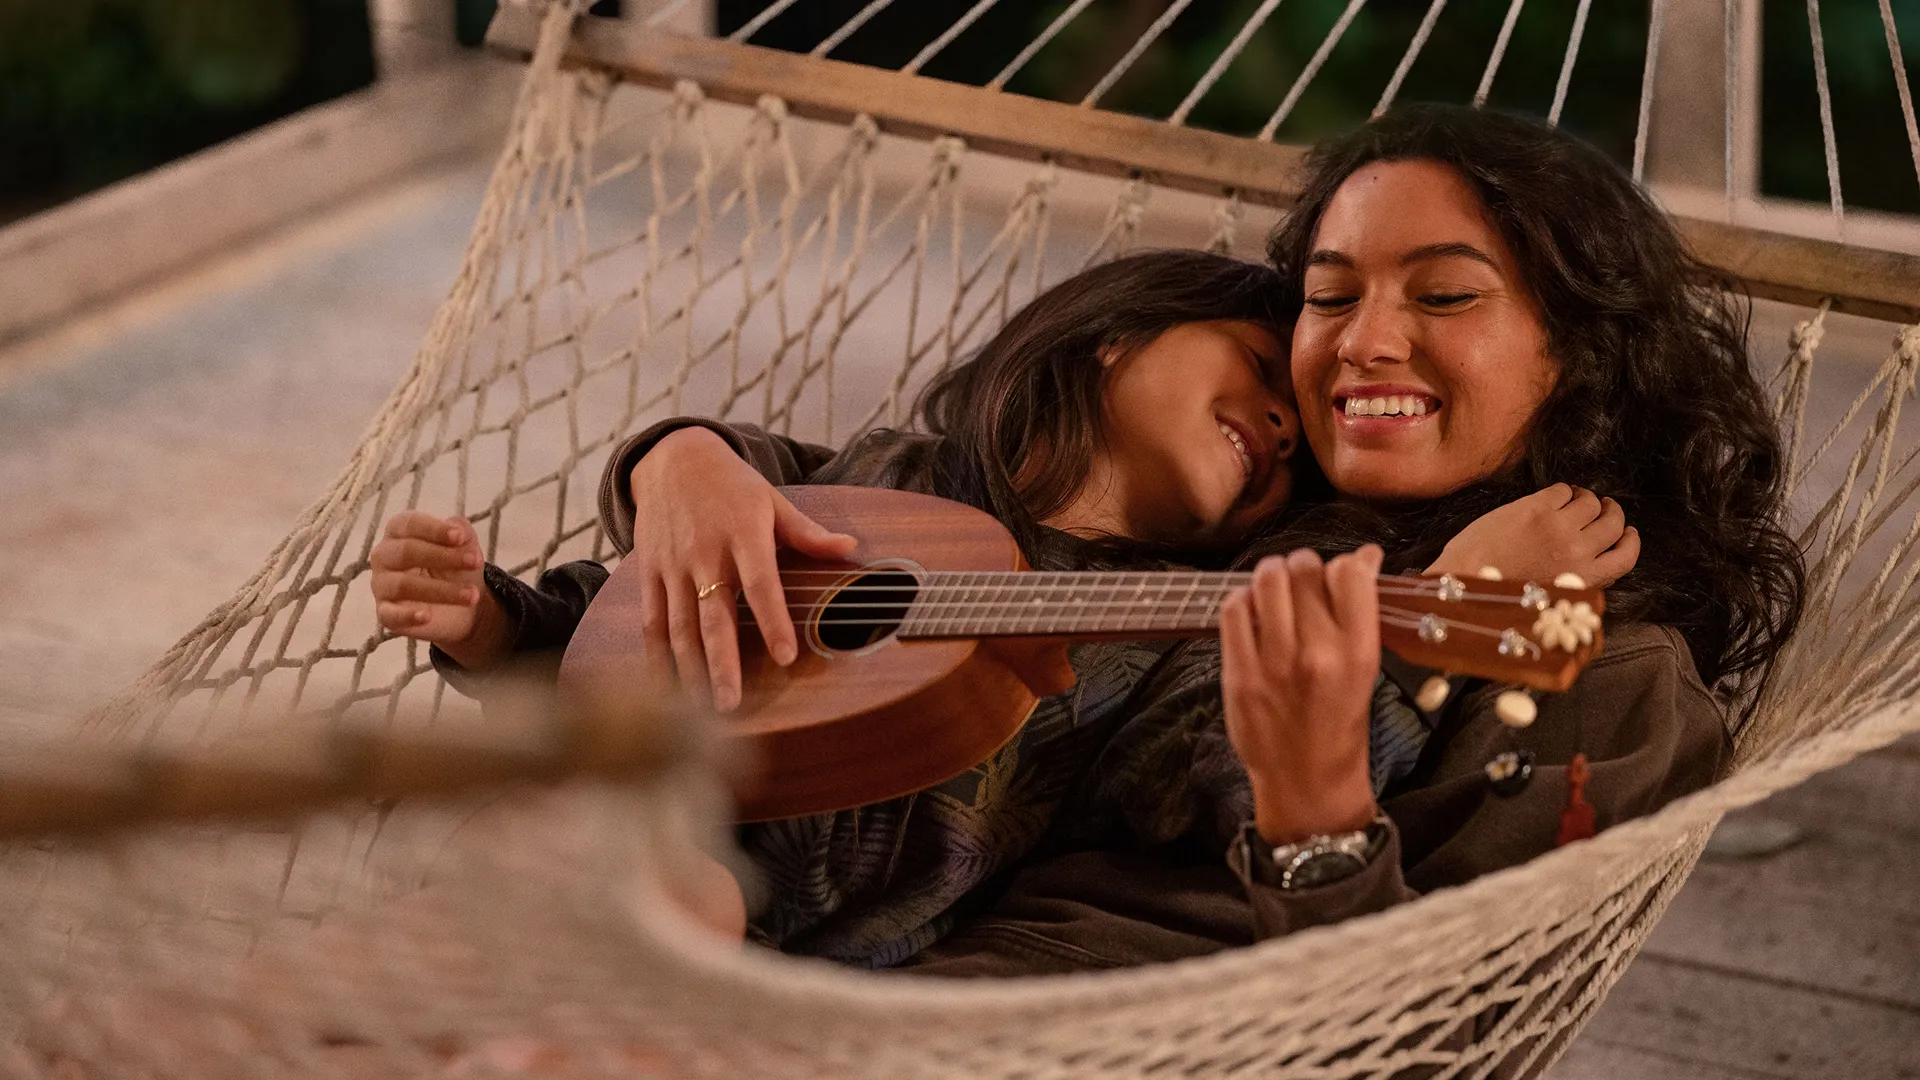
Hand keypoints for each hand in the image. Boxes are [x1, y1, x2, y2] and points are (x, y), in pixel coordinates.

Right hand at [370, 511, 510, 670]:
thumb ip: (462, 532)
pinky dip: (407, 615)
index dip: (435, 529)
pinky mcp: (385, 613)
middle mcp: (384, 556)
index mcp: (399, 532)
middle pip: (406, 551)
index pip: (409, 524)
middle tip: (475, 563)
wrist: (463, 607)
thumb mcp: (465, 547)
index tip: (461, 537)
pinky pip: (389, 614)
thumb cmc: (456, 568)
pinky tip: (427, 616)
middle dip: (444, 556)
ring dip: (442, 590)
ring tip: (472, 595)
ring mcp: (381, 585)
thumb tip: (458, 529)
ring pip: (404, 584)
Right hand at [629, 427, 856, 710]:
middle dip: (721, 664)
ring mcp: (673, 565)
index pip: (761, 584)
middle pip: (713, 616)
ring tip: (701, 708)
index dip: (773, 621)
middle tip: (730, 705)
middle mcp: (705, 553)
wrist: (674, 459)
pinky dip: (655, 656)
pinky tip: (663, 687)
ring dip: (689, 670)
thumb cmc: (732, 486)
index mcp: (742, 534)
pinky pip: (651, 620)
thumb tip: (850, 548)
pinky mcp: (650, 572)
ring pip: (678, 626)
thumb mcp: (773, 502)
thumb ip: (808, 533)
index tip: (786, 656)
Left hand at [1220, 546, 1383, 844]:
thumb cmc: (1339, 721)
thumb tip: (1365, 557)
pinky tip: (1251, 611)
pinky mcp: (1240, 675)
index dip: (1346, 562)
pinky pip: (1233, 611)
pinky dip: (1241, 600)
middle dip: (1303, 565)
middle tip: (1301, 578)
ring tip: (1274, 586)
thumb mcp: (1365, 668)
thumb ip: (1361, 613)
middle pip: (1304, 570)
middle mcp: (1318, 654)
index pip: (1350, 574)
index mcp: (1358, 651)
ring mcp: (1275, 664)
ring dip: (1271, 574)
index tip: (1341, 569)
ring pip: (1267, 581)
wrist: (1308, 779)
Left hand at [1429, 484, 1639, 586]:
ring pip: (1592, 503)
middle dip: (1613, 514)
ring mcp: (1558, 526)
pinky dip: (1566, 491)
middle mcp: (1578, 552)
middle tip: (1606, 508)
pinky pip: (1565, 490)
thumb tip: (1596, 561)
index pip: (1626, 557)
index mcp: (1584, 579)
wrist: (1466, 577)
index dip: (1630, 541)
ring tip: (1579, 500)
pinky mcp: (1536, 507)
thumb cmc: (1502, 592)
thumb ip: (1579, 579)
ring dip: (1589, 499)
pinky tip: (1556, 496)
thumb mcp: (1553, 596)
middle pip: (1613, 524)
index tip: (1627, 533)